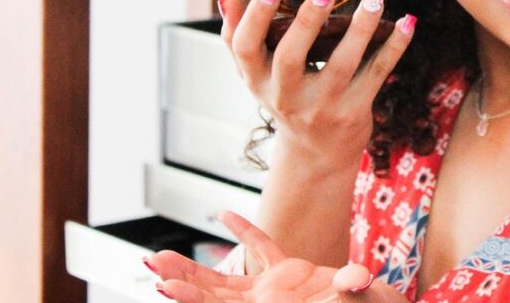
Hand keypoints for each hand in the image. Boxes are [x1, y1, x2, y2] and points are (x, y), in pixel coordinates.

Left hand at [145, 211, 408, 302]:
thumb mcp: (359, 299)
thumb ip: (352, 288)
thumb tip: (357, 277)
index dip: (194, 297)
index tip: (165, 284)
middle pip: (214, 296)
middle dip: (181, 280)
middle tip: (151, 264)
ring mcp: (275, 293)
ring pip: (226, 281)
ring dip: (194, 269)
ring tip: (162, 256)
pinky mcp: (290, 276)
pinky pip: (262, 251)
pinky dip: (246, 232)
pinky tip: (226, 215)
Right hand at [219, 0, 415, 168]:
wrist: (316, 154)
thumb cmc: (286, 98)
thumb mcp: (257, 76)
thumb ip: (238, 39)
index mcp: (258, 80)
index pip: (244, 49)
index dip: (254, 19)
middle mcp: (286, 96)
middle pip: (290, 57)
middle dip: (308, 22)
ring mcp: (321, 106)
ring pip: (341, 64)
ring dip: (360, 28)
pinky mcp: (353, 111)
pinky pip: (376, 73)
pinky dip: (394, 47)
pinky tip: (407, 22)